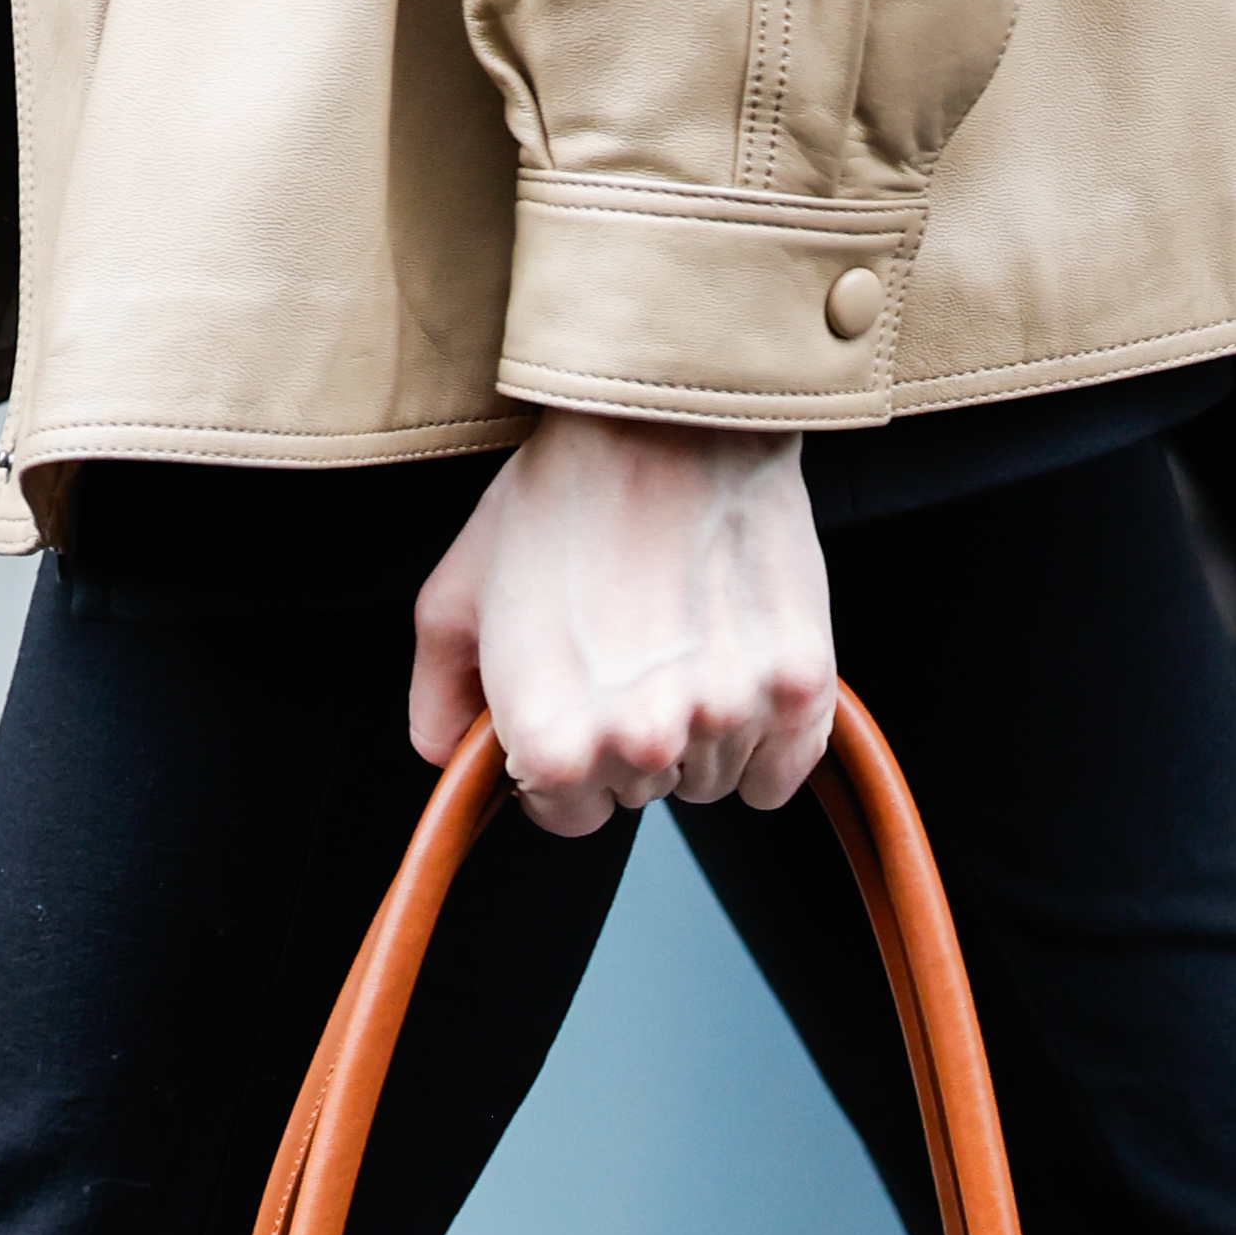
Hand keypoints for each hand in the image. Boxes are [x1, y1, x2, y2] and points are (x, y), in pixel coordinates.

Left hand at [410, 409, 835, 836]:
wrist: (666, 418)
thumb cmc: (560, 496)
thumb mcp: (456, 596)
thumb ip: (438, 699)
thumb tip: (446, 757)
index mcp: (552, 744)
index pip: (568, 816)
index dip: (567, 763)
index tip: (578, 708)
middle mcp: (640, 748)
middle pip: (643, 793)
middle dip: (631, 741)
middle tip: (632, 649)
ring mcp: (724, 719)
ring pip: (715, 779)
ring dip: (701, 734)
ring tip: (684, 639)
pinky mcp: (797, 687)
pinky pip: (783, 769)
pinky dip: (769, 741)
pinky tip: (740, 674)